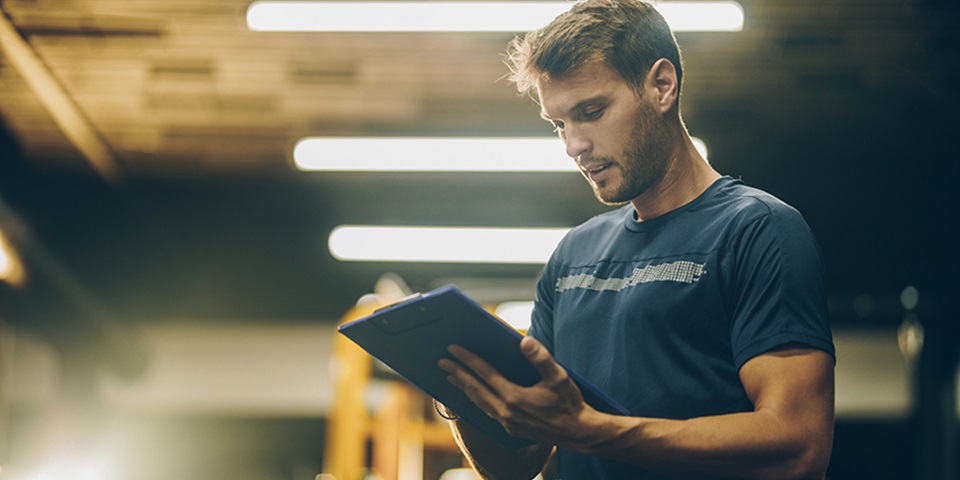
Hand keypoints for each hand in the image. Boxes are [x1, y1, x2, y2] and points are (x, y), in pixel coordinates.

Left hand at [438, 336, 599, 446]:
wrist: (578, 433)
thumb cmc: (569, 403)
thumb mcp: (559, 377)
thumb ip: (540, 358)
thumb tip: (524, 340)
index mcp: (514, 397)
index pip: (484, 374)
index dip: (467, 359)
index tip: (453, 348)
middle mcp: (506, 412)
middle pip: (475, 389)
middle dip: (457, 373)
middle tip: (442, 361)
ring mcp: (506, 423)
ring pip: (478, 402)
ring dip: (464, 388)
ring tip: (452, 377)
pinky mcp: (510, 429)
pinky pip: (486, 411)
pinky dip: (476, 400)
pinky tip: (474, 395)